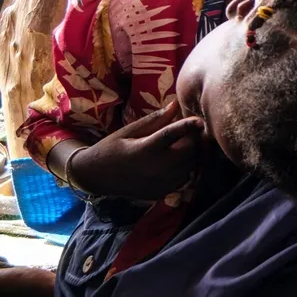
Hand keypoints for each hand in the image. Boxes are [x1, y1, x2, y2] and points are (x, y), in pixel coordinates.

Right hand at [69, 102, 203, 199]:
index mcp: (144, 149)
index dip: (187, 126)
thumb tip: (175, 104)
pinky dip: (186, 167)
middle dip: (193, 139)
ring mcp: (160, 183)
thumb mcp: (130, 130)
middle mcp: (154, 168)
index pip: (171, 135)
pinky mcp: (162, 192)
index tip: (200, 120)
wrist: (96, 176)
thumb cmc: (112, 148)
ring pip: (190, 165)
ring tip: (185, 143)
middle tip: (192, 130)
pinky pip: (185, 178)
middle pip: (187, 151)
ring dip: (193, 153)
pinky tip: (178, 159)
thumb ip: (155, 120)